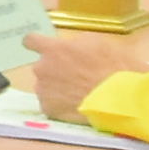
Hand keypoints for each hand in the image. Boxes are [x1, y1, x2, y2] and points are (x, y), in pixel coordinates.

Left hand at [25, 28, 148, 118]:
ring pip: (46, 86)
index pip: (31, 40)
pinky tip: (77, 105)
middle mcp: (41, 68)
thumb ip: (76, 42)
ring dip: (57, 87)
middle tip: (76, 76)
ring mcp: (42, 90)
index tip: (44, 48)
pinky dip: (60, 104)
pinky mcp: (47, 109)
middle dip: (55, 69)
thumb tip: (72, 46)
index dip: (37, 44)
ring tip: (80, 92)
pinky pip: (51, 104)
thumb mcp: (98, 43)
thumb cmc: (112, 67)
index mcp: (53, 49)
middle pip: (43, 66)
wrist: (118, 98)